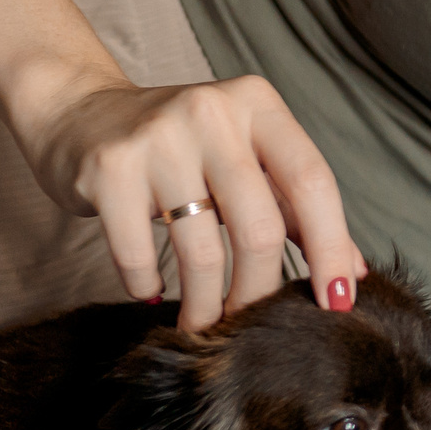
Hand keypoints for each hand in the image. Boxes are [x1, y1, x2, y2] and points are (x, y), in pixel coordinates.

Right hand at [20, 71, 366, 331]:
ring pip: (202, 249)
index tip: (336, 303)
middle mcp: (212, 113)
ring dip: (206, 303)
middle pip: (260, 226)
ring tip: (204, 324)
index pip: (313, 181)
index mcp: (259, 105)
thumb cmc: (181, 147)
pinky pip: (139, 253)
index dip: (332, 247)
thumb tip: (352, 272)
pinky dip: (149, 286)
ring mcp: (157, 138)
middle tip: (251, 324)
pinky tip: (153, 291)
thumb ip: (296, 208)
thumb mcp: (245, 158)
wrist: (78, 111)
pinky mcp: (108, 169)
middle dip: (258, 291)